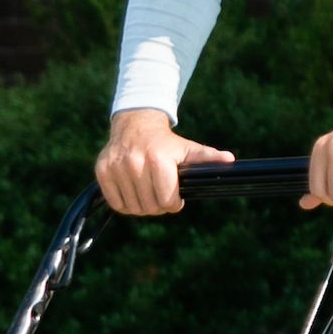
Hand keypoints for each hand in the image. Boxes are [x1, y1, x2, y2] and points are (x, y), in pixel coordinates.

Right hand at [95, 108, 233, 216]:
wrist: (136, 125)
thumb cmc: (166, 143)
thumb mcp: (188, 149)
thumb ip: (207, 158)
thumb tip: (230, 160)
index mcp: (158, 158)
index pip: (167, 201)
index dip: (173, 203)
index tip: (174, 196)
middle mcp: (134, 161)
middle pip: (150, 207)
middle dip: (158, 205)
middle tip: (160, 193)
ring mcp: (116, 166)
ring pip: (132, 208)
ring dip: (142, 206)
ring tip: (147, 191)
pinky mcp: (102, 170)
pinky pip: (116, 203)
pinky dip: (125, 203)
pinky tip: (133, 191)